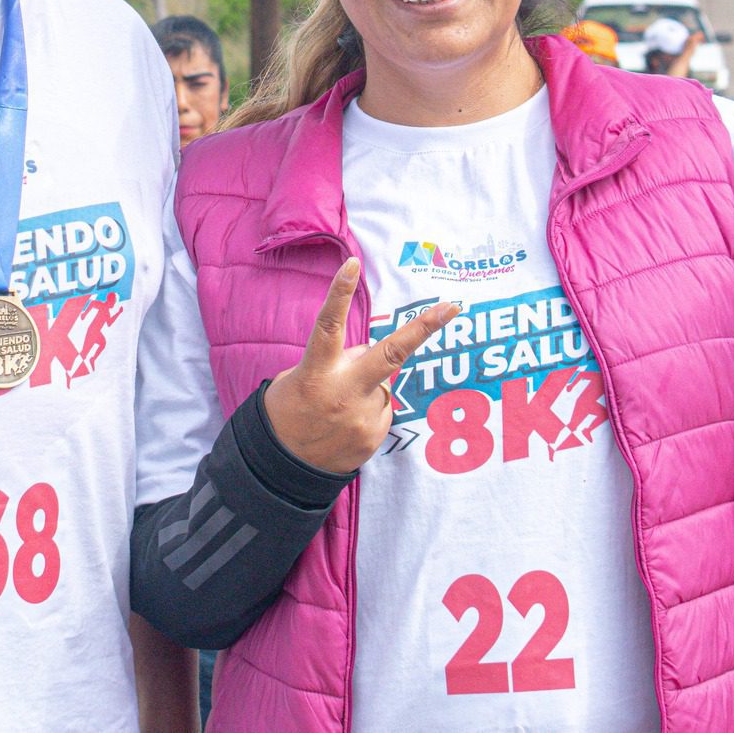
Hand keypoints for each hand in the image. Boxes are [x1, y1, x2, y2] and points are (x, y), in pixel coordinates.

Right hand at [262, 258, 458, 473]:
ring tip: (337, 410)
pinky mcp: (373, 439)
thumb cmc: (287, 412)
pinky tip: (344, 425)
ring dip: (367, 390)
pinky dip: (368, 412)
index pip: (329, 326)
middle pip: (391, 354)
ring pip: (382, 387)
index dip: (339, 293)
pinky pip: (381, 412)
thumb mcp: (299, 377)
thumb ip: (338, 362)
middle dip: (424, 328)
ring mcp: (362, 418)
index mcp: (317, 372)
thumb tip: (369, 354)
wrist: (281, 469)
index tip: (352, 264)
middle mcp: (344, 393)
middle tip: (452, 307)